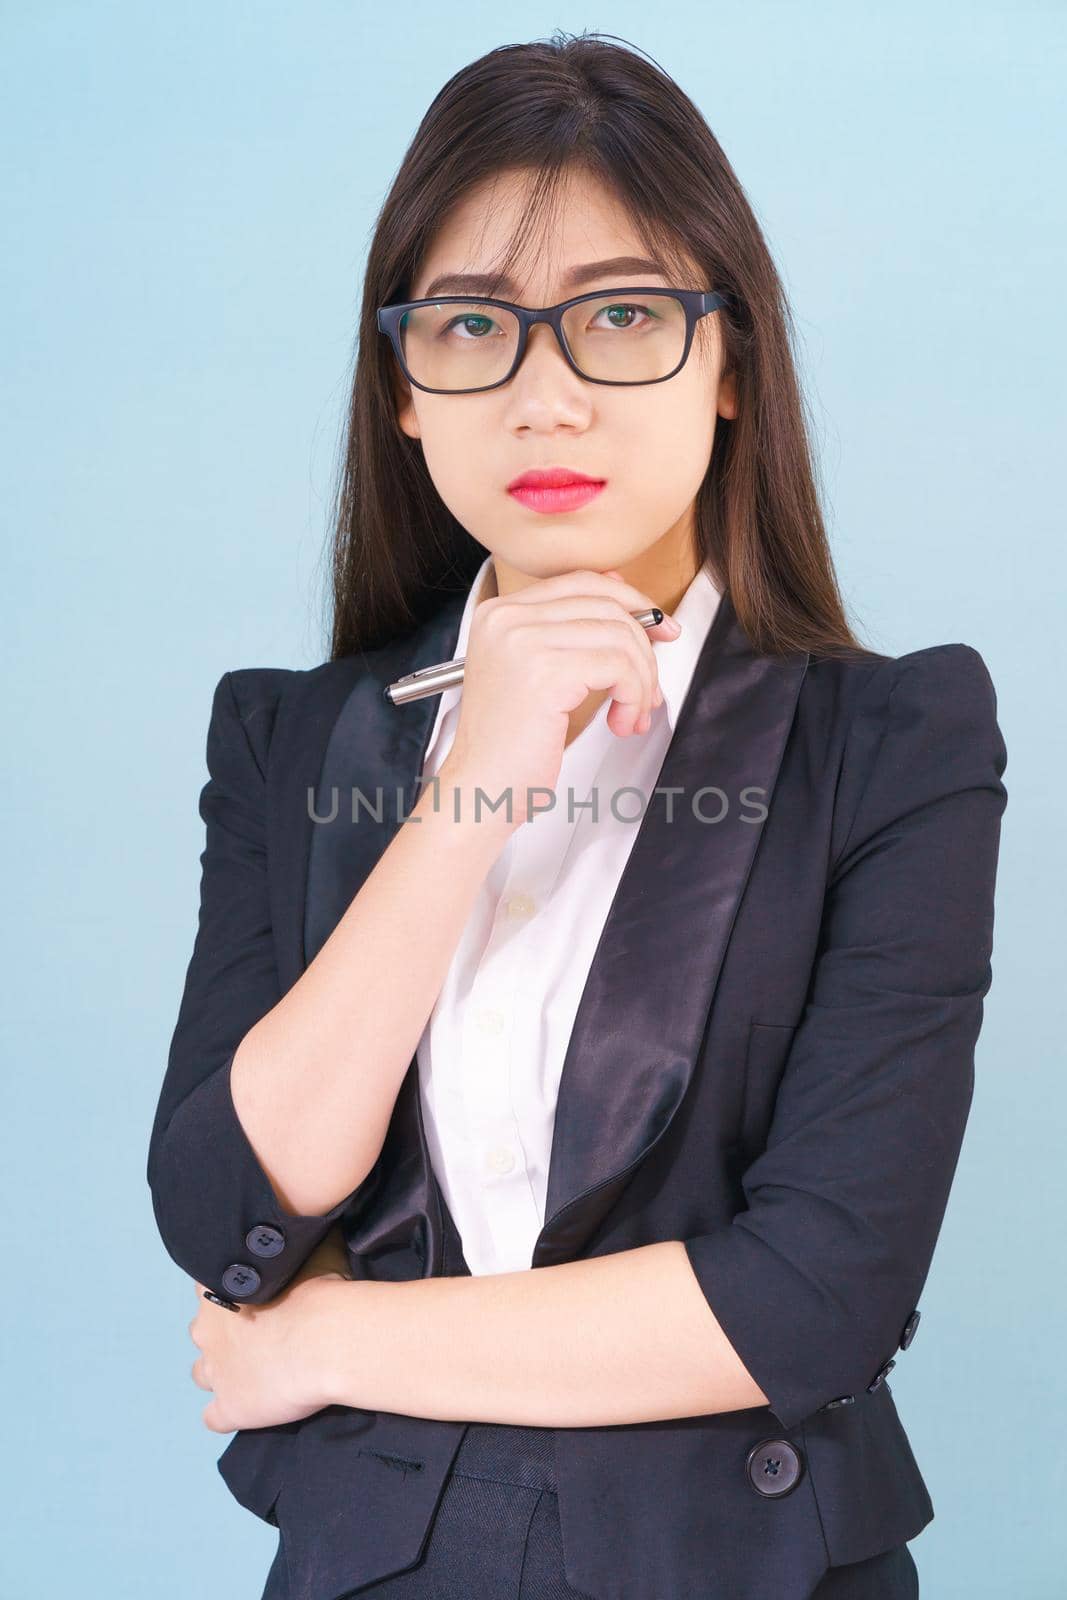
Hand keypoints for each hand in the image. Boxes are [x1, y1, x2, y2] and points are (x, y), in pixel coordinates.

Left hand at [189, 1230, 350, 1432]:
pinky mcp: (229, 1407)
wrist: (325, 1337)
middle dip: (225, 1335)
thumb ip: (295, 1243)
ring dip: (223, 1373)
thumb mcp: (309, 1247)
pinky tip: (253, 1406)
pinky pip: (213, 1418)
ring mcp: (215, 1372)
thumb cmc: (317, 1286)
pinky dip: (229, 1412)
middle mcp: (206, 1329)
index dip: (232, 1291)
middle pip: (202, 1332)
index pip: (207, 1285)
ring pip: (203, 1375)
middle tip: (262, 1333)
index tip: (258, 1294)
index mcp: (218, 1286)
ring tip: (257, 1373)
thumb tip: (305, 1225)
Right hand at [439, 568, 678, 822]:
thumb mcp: (538, 672)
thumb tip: (622, 588)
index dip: (631, 602)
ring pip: (619, 637)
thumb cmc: (509, 745)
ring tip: (632, 715)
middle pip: (606, 605)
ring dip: (641, 681)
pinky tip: (621, 723)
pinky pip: (619, 667)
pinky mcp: (546, 672)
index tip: (659, 631)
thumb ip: (572, 629)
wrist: (481, 790)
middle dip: (643, 648)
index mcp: (499, 612)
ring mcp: (523, 642)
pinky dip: (633, 697)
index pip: (582, 582)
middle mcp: (506, 618)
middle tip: (650, 689)